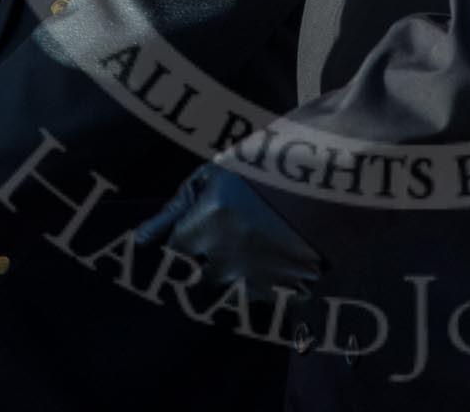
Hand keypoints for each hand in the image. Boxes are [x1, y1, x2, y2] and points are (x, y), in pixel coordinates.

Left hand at [134, 163, 322, 298]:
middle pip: (199, 283)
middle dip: (208, 267)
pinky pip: (267, 304)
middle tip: (230, 243)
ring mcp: (257, 280)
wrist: (330, 170)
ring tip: (256, 251)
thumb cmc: (263, 166)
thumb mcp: (212, 176)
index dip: (184, 246)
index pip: (173, 257)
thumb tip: (139, 242)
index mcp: (203, 228)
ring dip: (237, 281)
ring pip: (231, 298)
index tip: (197, 237)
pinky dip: (270, 289)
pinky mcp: (288, 292)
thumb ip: (173, 210)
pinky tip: (279, 261)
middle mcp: (225, 260)